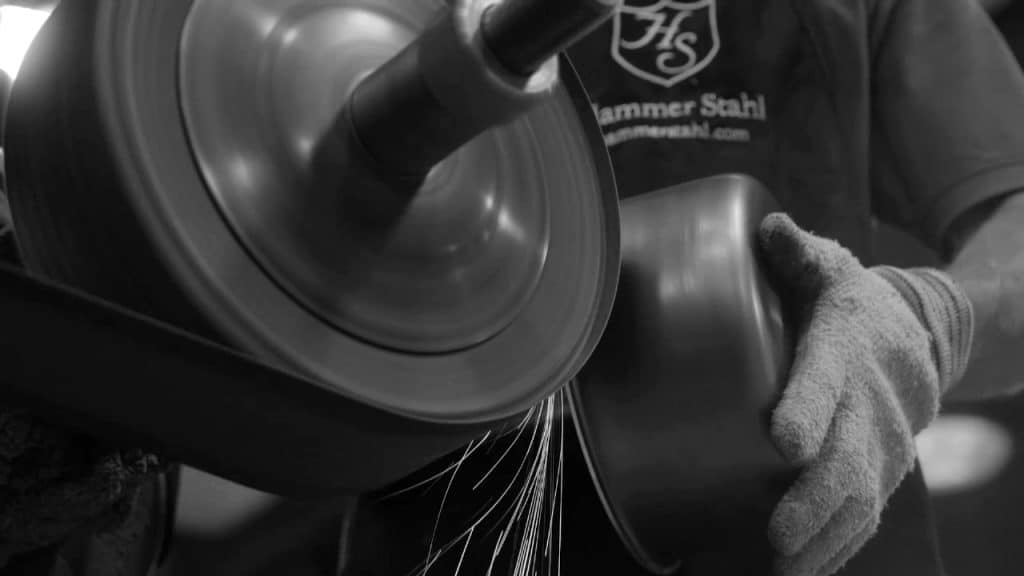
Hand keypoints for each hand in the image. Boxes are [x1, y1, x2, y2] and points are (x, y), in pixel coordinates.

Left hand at [757, 214, 972, 575]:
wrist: (918, 337)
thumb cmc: (851, 301)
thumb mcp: (830, 268)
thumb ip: (798, 253)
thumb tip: (768, 227)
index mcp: (846, 349)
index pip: (826, 379)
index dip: (807, 408)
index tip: (782, 440)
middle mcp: (868, 404)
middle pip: (846, 458)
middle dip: (813, 500)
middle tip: (779, 535)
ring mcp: (879, 445)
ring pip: (856, 500)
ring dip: (821, 540)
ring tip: (784, 572)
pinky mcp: (878, 471)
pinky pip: (862, 517)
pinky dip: (836, 548)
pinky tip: (803, 574)